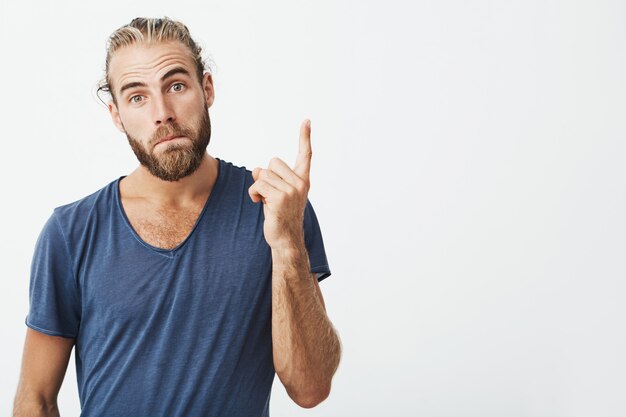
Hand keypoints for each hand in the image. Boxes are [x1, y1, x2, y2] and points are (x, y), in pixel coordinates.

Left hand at [248, 119, 311, 249]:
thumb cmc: (280, 217)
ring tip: (266, 202)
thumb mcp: (276, 193)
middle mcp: (300, 183)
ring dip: (258, 188)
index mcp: (303, 181)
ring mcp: (291, 191)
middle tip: (270, 195)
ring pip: (263, 175)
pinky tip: (260, 204)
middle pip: (273, 163)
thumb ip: (270, 178)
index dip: (305, 137)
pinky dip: (254, 194)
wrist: (286, 240)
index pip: (305, 155)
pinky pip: (258, 185)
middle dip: (266, 177)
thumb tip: (257, 170)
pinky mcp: (280, 198)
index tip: (307, 121)